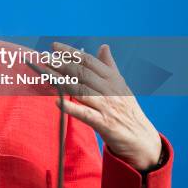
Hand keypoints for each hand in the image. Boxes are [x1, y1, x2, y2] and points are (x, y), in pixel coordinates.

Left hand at [48, 42, 161, 170]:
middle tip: (44, 58)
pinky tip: (57, 102)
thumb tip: (104, 46)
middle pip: (83, 73)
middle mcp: (110, 90)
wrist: (143, 141)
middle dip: (62, 64)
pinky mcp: (105, 124)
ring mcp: (108, 107)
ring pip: (81, 90)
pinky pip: (85, 114)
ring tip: (45, 73)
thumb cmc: (128, 111)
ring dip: (62, 81)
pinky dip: (71, 107)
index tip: (54, 46)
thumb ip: (110, 66)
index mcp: (113, 79)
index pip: (89, 61)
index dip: (71, 53)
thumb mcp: (121, 86)